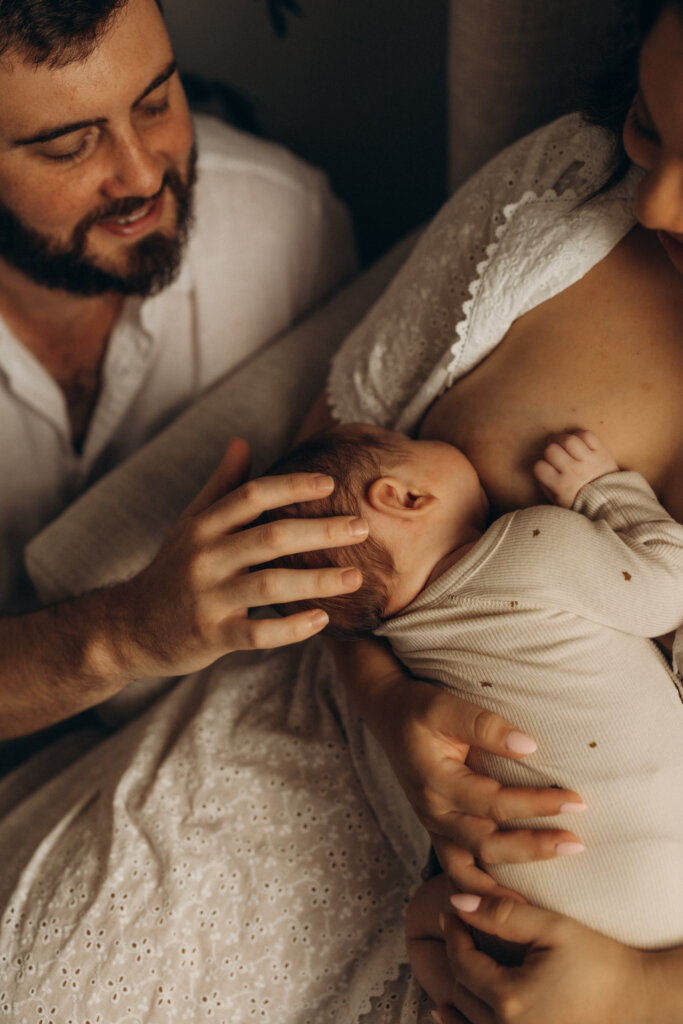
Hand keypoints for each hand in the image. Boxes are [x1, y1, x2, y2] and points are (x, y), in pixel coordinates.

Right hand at [112, 437, 367, 677]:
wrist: (129, 627)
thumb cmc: (173, 569)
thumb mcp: (191, 524)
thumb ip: (221, 485)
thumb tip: (243, 440)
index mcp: (204, 526)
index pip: (252, 496)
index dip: (291, 486)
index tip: (330, 484)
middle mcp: (205, 557)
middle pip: (270, 537)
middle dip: (320, 531)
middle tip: (360, 527)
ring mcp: (207, 599)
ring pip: (270, 587)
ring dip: (316, 581)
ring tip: (355, 578)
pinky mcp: (211, 636)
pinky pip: (258, 634)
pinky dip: (291, 628)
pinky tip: (321, 621)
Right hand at [373, 671, 586, 897]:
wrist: (387, 713)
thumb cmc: (417, 708)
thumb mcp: (445, 706)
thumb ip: (485, 726)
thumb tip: (529, 747)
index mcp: (437, 783)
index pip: (496, 803)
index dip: (537, 804)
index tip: (575, 801)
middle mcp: (434, 812)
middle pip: (488, 845)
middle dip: (534, 848)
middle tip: (576, 844)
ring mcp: (434, 825)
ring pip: (470, 869)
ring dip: (508, 883)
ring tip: (546, 897)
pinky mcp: (438, 830)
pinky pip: (458, 871)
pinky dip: (481, 891)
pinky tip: (510, 902)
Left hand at [435, 895, 650, 1023]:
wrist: (635, 996)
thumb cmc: (597, 959)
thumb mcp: (549, 927)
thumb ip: (500, 914)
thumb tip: (456, 903)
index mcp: (510, 998)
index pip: (461, 963)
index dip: (452, 934)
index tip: (450, 913)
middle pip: (460, 992)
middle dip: (454, 958)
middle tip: (455, 930)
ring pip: (466, 1020)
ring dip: (454, 993)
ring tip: (450, 964)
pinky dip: (462, 1023)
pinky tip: (447, 1011)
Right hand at [533, 430, 618, 507]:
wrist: (613, 504)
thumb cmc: (583, 503)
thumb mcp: (560, 503)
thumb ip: (547, 488)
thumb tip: (541, 473)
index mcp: (562, 486)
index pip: (539, 467)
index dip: (540, 466)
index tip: (546, 469)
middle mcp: (574, 472)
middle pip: (552, 450)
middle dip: (549, 450)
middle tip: (553, 453)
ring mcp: (589, 461)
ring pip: (569, 440)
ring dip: (561, 439)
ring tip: (561, 443)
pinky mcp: (602, 453)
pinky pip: (587, 435)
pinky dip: (579, 435)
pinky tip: (576, 441)